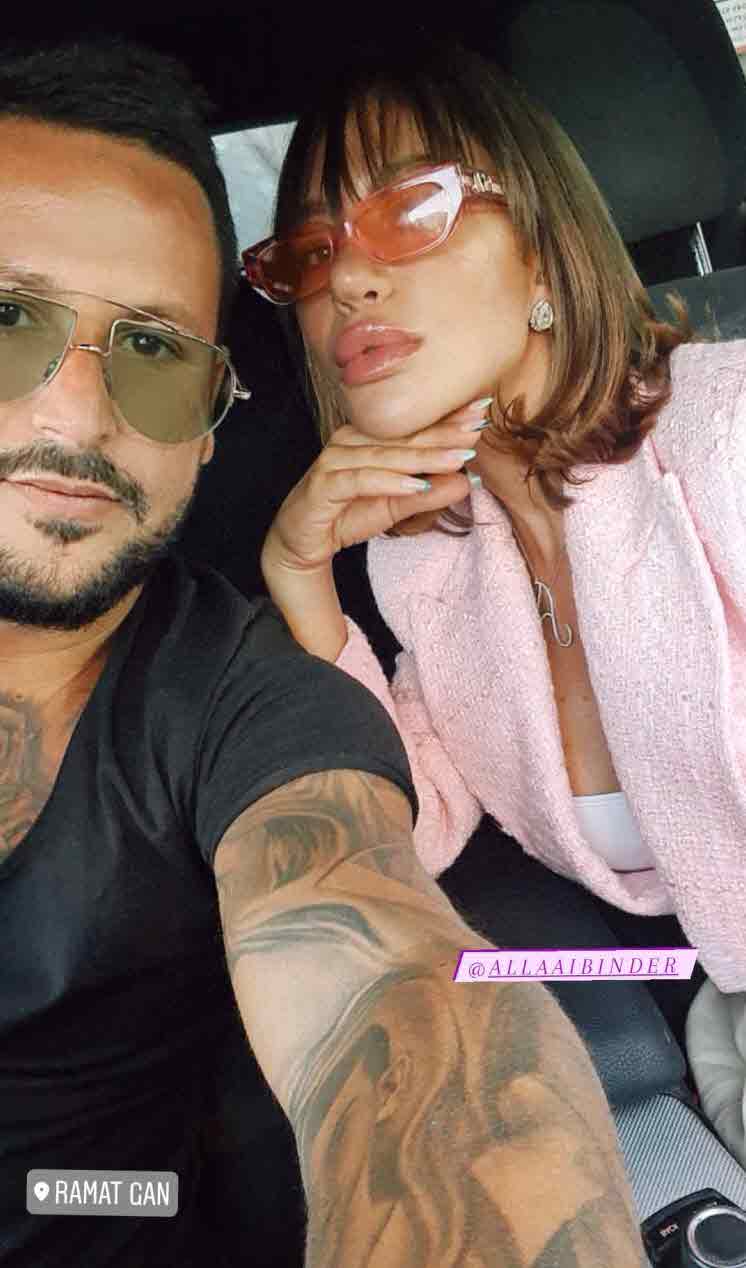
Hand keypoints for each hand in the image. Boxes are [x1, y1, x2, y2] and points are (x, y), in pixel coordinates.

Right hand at [262, 397, 490, 576]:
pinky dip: (390, 483)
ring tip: (458, 460)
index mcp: (366, 438)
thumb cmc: (344, 516)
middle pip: (403, 437)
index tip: (481, 413)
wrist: (300, 544)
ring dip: (423, 458)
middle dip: (443, 434)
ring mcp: (333, 461)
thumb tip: (468, 481)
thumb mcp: (395, 507)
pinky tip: (417, 485)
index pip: (412, 428)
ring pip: (385, 456)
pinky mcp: (323, 485)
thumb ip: (427, 494)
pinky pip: (361, 481)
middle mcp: (349, 442)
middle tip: (477, 428)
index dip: (447, 421)